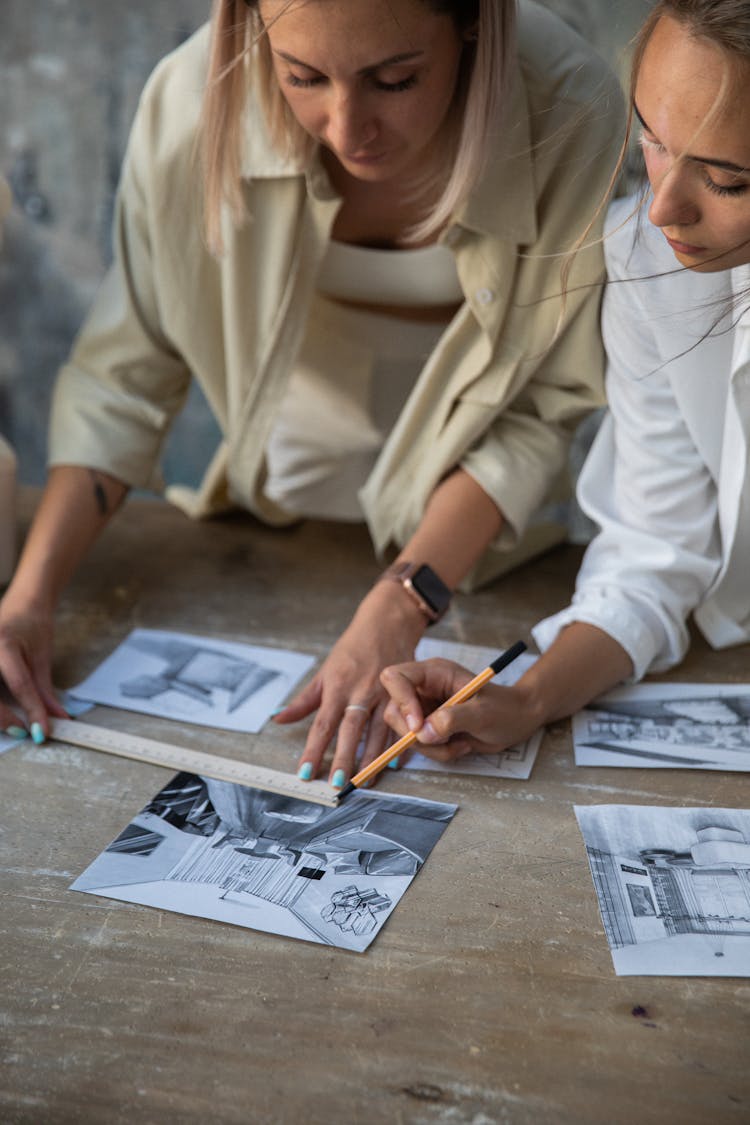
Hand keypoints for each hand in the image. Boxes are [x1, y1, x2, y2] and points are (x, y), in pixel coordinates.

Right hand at [0, 594, 67, 739]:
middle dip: (3, 719)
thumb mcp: (42, 657)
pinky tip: (3, 713)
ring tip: (12, 724)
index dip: (32, 711)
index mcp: (4, 644)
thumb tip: (58, 718)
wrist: (21, 603)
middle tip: (23, 732)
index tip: (42, 732)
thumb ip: (46, 691)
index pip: (19, 685)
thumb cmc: (33, 624)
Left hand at [273, 580, 427, 788]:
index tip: (305, 772)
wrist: (386, 625)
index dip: (313, 750)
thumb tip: (278, 719)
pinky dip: (398, 743)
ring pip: (378, 731)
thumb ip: (303, 700)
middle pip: (350, 731)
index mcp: (336, 687)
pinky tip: (395, 762)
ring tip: (366, 781)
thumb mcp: (324, 672)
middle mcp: (360, 692)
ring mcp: (384, 694)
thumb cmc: (351, 650)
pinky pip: (401, 723)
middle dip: (344, 759)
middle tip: (338, 784)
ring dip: (372, 758)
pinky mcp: (403, 694)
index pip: (321, 724)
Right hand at [381, 657, 544, 761]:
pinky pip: (419, 745)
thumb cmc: (505, 709)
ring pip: (405, 732)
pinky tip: (460, 746)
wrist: (518, 720)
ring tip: (458, 744)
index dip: (401, 701)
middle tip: (443, 740)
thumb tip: (422, 733)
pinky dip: (437, 752)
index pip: (396, 678)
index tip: (418, 726)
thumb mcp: (483, 713)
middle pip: (395, 710)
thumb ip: (452, 719)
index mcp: (434, 673)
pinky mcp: (429, 727)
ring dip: (430, 747)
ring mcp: (425, 708)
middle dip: (415, 733)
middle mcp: (425, 688)